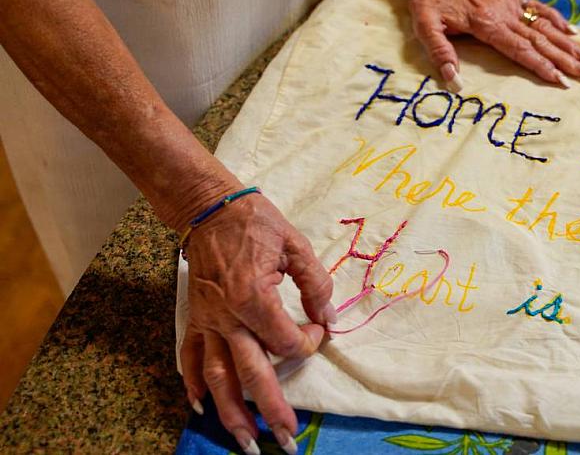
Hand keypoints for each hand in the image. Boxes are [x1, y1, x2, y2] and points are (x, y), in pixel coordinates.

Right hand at [179, 193, 334, 453]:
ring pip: (218, 377)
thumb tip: (330, 318)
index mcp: (254, 298)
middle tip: (288, 439)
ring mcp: (207, 322)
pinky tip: (201, 408)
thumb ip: (315, 285)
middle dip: (271, 410)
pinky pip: (189, 357)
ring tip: (246, 442)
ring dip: (231, 413)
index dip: (309, 342)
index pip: (287, 341)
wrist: (207, 207)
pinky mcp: (195, 318)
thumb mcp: (295, 245)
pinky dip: (193, 385)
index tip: (318, 329)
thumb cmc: (254, 222)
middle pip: (252, 374)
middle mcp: (227, 318)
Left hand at [398, 0, 579, 91]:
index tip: (561, 82)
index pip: (521, 50)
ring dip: (569, 44)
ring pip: (545, 27)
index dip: (542, 67)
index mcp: (487, 25)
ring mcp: (510, 5)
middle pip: (541, 41)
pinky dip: (558, 19)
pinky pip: (539, 8)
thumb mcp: (425, 26)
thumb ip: (440, 52)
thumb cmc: (428, 1)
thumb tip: (454, 81)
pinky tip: (574, 31)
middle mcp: (504, 14)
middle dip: (566, 59)